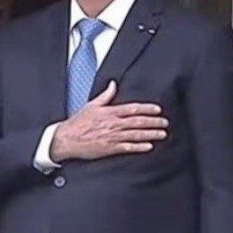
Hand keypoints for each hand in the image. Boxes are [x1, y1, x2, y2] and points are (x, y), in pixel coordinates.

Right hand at [49, 80, 168, 161]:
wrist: (67, 139)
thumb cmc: (78, 123)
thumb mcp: (92, 105)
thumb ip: (105, 95)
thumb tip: (113, 84)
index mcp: (110, 112)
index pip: (133, 109)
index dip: (147, 109)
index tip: (158, 110)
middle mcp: (113, 124)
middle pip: (138, 122)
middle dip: (153, 122)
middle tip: (164, 123)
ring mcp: (112, 137)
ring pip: (136, 135)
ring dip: (150, 134)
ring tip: (162, 134)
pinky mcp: (110, 149)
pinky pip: (128, 148)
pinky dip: (139, 147)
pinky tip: (148, 146)